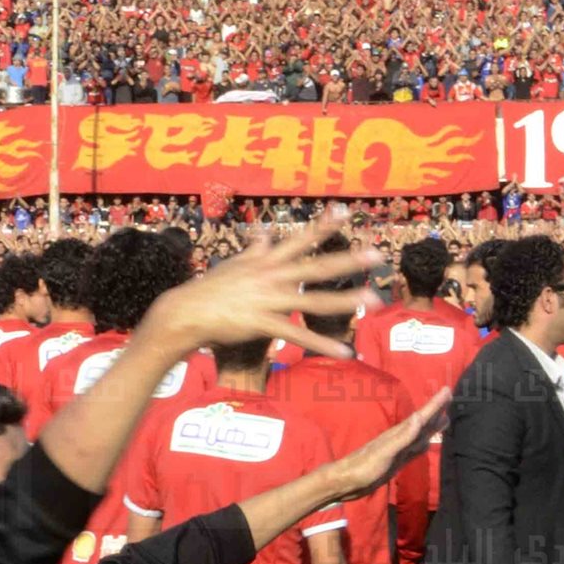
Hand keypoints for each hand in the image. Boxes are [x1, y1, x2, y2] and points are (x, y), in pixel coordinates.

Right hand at [138, 218, 376, 358]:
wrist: (186, 311)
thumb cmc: (209, 288)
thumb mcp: (235, 263)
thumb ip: (255, 249)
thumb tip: (265, 231)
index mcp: (267, 262)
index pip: (300, 239)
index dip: (322, 226)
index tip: (344, 211)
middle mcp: (273, 277)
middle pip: (317, 267)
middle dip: (348, 260)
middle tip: (377, 254)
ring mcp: (269, 300)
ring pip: (315, 300)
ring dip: (347, 302)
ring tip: (374, 301)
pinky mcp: (263, 323)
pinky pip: (299, 335)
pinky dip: (324, 345)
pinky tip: (345, 352)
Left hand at [324, 387, 450, 504]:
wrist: (347, 482)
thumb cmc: (365, 467)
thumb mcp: (386, 452)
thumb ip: (403, 437)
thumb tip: (419, 417)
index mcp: (398, 434)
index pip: (421, 417)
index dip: (435, 404)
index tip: (447, 389)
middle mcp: (400, 439)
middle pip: (422, 422)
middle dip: (435, 411)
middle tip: (449, 396)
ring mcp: (398, 450)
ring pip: (420, 435)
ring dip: (431, 426)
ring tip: (445, 418)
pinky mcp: (396, 461)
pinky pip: (414, 450)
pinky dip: (422, 444)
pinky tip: (427, 444)